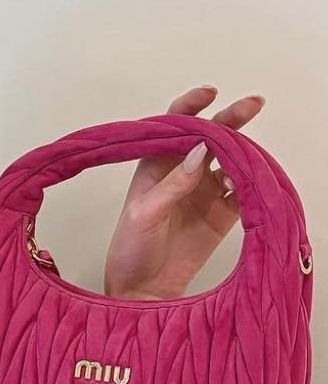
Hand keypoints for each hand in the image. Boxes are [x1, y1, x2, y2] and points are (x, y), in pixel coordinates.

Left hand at [102, 86, 263, 300]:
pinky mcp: (222, 214)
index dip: (191, 106)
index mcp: (156, 166)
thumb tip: (202, 150)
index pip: (175, 126)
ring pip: (231, 160)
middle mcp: (183, 173)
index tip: (209, 93)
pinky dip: (250, 182)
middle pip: (211, 136)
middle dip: (231, 118)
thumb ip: (174, 183)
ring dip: (242, 151)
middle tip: (252, 105)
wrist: (143, 291)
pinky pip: (242, 190)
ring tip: (243, 159)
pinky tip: (249, 180)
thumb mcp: (144, 214)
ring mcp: (205, 192)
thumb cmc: (131, 250)